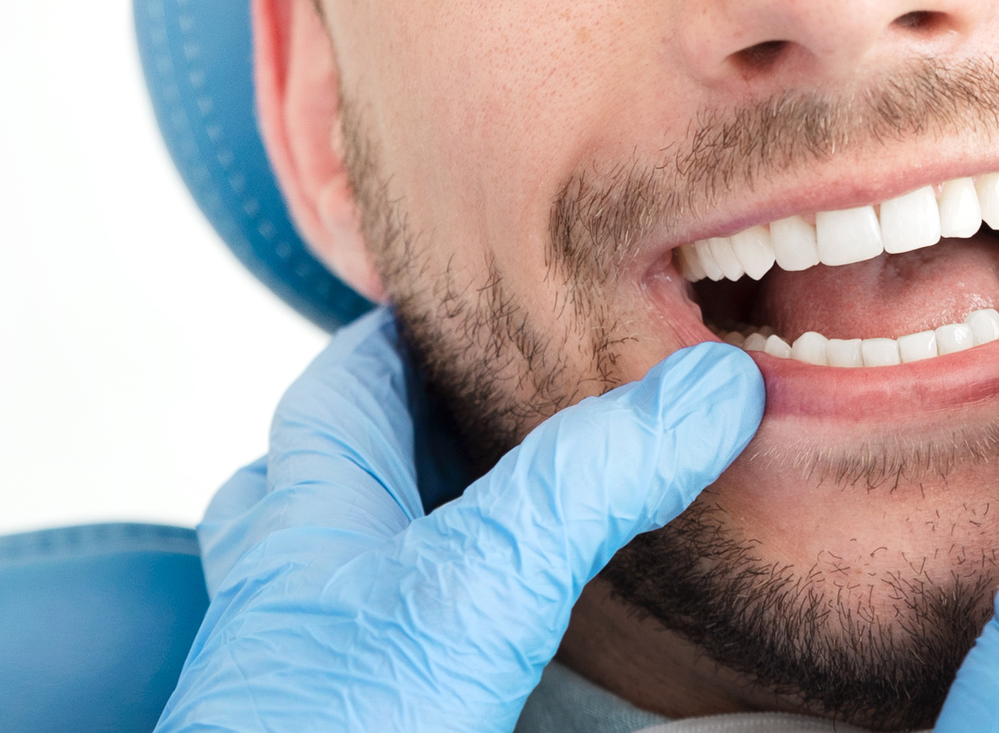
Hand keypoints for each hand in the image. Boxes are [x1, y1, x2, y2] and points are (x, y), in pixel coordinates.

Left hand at [158, 311, 763, 731]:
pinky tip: (482, 650)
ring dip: (417, 532)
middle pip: (343, 464)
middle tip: (515, 415)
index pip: (353, 372)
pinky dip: (429, 624)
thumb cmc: (335, 731)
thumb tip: (710, 391)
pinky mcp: (338, 717)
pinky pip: (373, 642)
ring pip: (349, 560)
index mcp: (310, 504)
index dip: (418, 330)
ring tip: (498, 524)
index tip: (494, 307)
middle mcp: (289, 573)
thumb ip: (589, 483)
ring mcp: (301, 657)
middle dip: (422, 433)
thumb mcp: (482, 584)